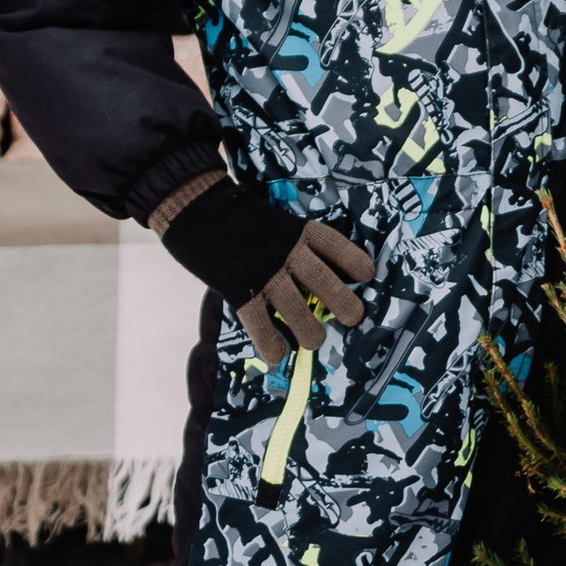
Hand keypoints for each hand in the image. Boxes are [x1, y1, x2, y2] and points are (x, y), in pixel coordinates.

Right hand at [236, 220, 373, 364]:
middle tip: (353, 317)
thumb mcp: (276, 221)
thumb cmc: (242, 218)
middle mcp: (286, 251)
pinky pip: (259, 323)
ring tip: (314, 341)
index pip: (333, 244)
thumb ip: (293, 244)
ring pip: (296, 308)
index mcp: (298, 230)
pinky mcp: (239, 290)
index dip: (353, 260)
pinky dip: (269, 343)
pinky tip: (277, 356)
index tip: (367, 275)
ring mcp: (263, 272)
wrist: (197, 210)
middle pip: (322, 279)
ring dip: (309, 330)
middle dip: (342, 302)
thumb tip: (317, 273)